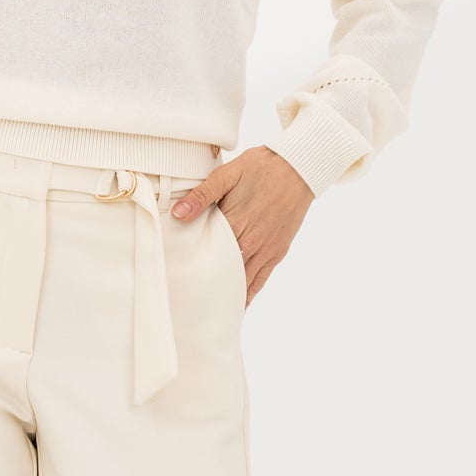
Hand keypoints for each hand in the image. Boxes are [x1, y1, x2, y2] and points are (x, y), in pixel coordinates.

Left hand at [168, 146, 313, 307]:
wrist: (298, 167)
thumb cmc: (261, 168)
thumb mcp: (228, 174)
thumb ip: (202, 195)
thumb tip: (178, 213)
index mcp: (235, 222)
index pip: (207, 252)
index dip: (192, 265)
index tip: (177, 279)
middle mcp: (251, 241)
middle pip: (223, 270)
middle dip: (206, 284)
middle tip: (187, 301)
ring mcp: (266, 249)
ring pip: (242, 280)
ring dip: (226, 293)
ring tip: (208, 308)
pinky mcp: (277, 251)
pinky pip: (261, 279)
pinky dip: (249, 293)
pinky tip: (238, 304)